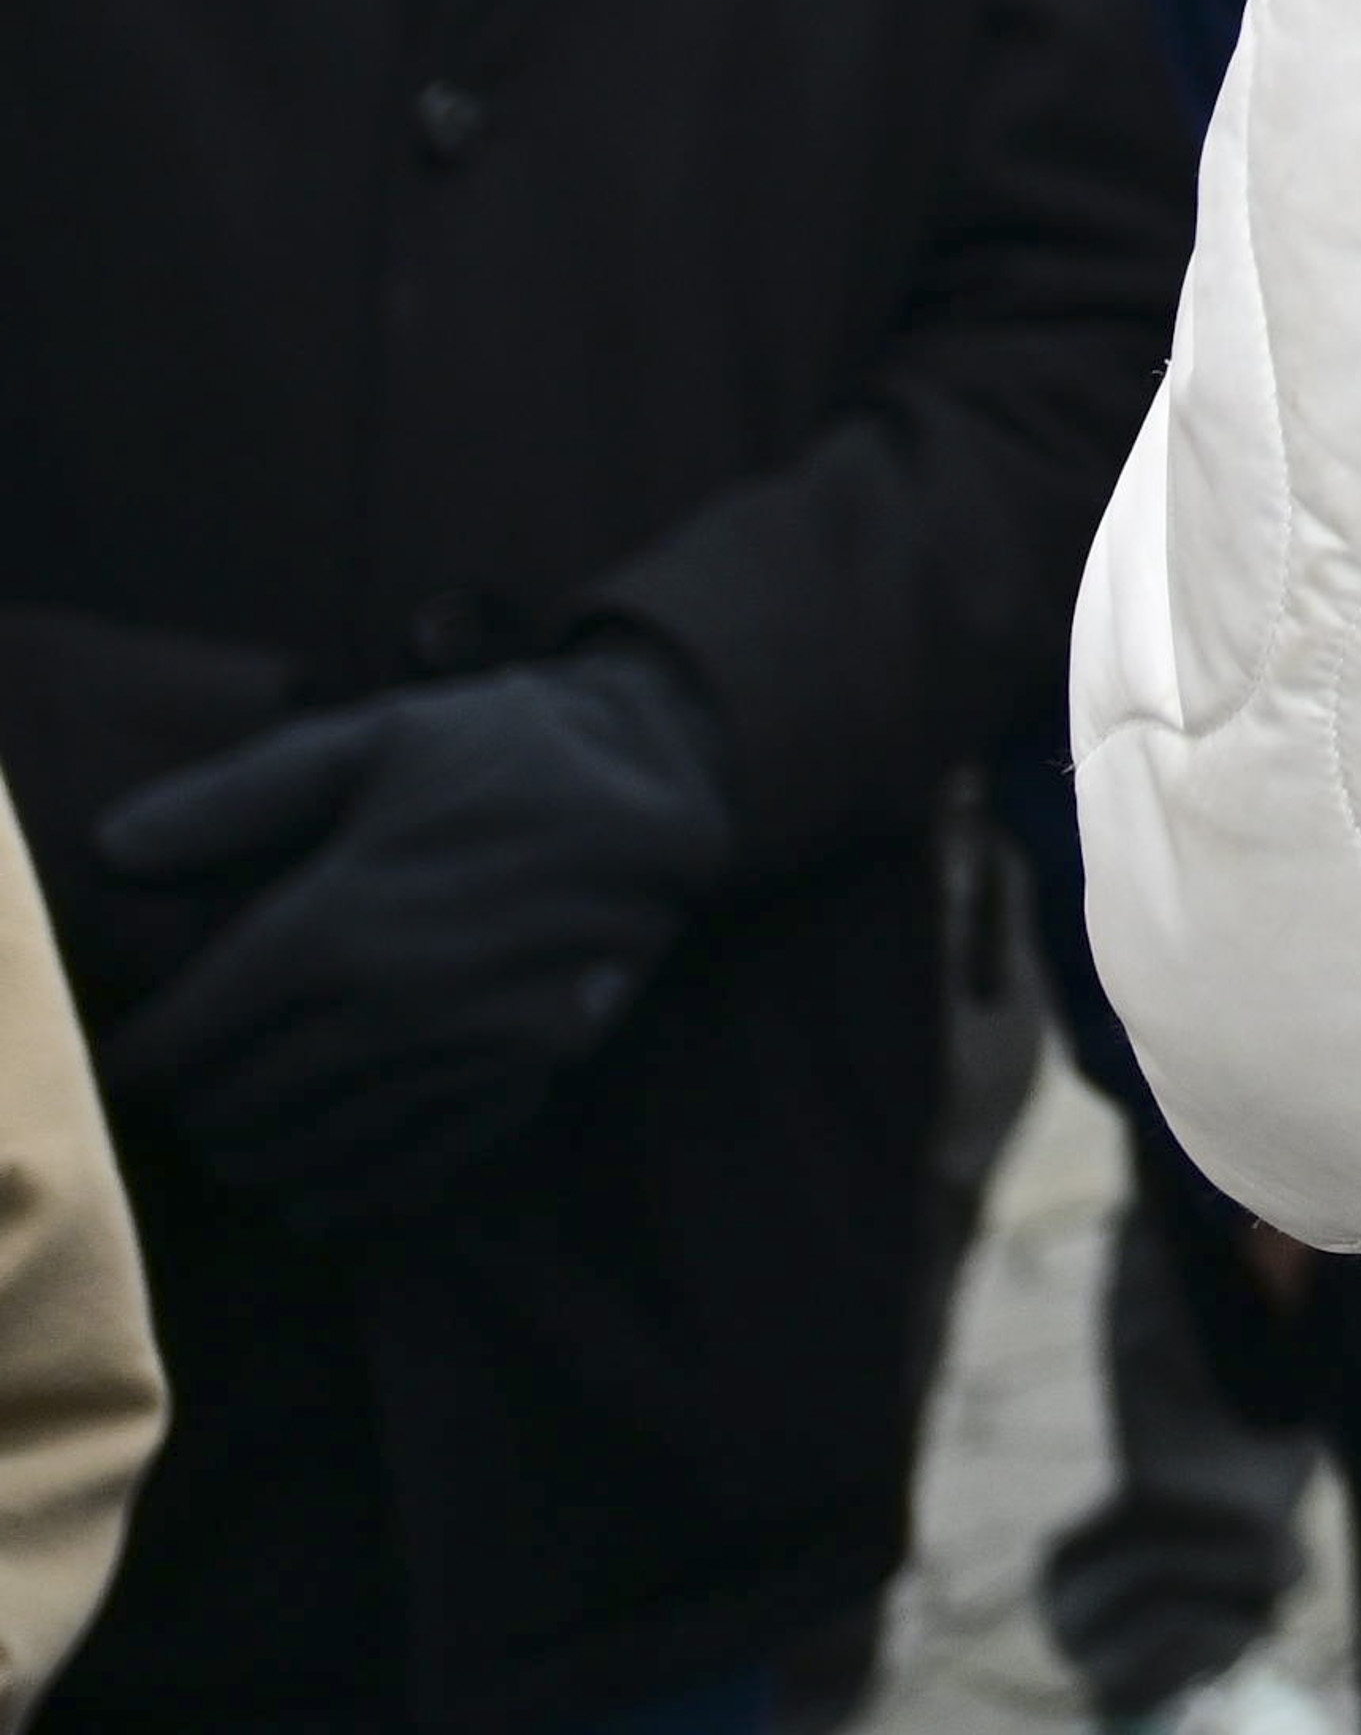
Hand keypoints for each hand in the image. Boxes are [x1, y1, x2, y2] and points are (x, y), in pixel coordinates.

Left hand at [99, 643, 731, 1238]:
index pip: (190, 1034)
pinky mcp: (532, 1070)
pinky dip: (359, 1191)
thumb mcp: (371, 739)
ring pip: (323, 1144)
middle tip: (186, 1099)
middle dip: (199, 1110)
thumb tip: (113, 846)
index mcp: (333, 922)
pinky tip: (320, 1198)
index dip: (141, 1059)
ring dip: (263, 1156)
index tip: (125, 1063)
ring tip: (237, 1148)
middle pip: (244, 1102)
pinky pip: (424, 1160)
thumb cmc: (509, 748)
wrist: (669, 782)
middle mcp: (390, 1005)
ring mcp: (466, 1048)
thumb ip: (236, 796)